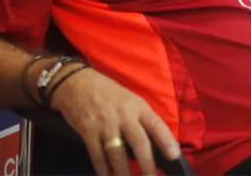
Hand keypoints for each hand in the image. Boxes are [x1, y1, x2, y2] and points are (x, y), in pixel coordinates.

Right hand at [49, 66, 180, 175]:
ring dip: (124, 172)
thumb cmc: (108, 92)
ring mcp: (105, 125)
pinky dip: (103, 169)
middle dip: (146, 163)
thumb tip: (154, 141)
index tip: (174, 156)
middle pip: (138, 142)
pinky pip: (97, 155)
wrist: (76, 84)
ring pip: (117, 153)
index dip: (166, 141)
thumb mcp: (130, 99)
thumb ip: (141, 118)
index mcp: (138, 107)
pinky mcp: (88, 133)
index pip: (156, 125)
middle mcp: (124, 116)